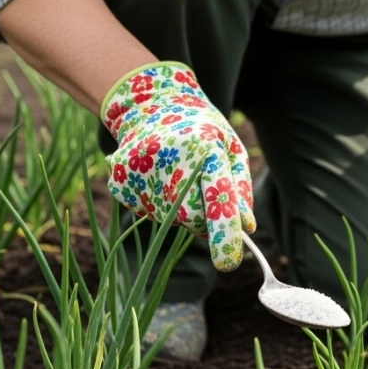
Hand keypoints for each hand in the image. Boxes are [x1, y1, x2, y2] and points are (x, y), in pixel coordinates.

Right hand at [102, 62, 253, 270]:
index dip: (223, 233)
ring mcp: (139, 172)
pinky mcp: (120, 183)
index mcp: (205, 148)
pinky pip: (149, 212)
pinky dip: (158, 203)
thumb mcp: (230, 148)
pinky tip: (157, 176)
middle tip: (201, 191)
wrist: (149, 104)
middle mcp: (169, 160)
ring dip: (180, 208)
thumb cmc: (201, 129)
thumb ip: (239, 189)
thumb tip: (247, 228)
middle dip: (203, 219)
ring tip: (176, 173)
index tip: (229, 263)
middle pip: (193, 219)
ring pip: (170, 219)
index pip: (217, 199)